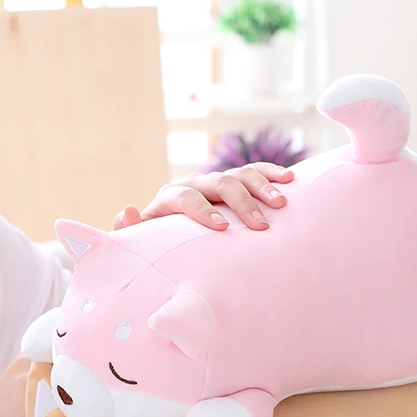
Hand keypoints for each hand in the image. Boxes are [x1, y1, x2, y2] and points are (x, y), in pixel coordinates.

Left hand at [114, 163, 294, 232]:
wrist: (176, 236)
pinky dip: (271, 173)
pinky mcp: (235, 181)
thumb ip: (130, 231)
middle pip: (219, 183)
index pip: (186, 198)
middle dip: (240, 203)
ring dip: (262, 187)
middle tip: (259, 226)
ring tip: (281, 204)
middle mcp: (195, 183)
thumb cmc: (162, 245)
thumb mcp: (143, 242)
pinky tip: (290, 179)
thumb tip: (126, 210)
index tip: (222, 228)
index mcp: (171, 198)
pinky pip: (255, 171)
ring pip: (240, 175)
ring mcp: (217, 180)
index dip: (202, 211)